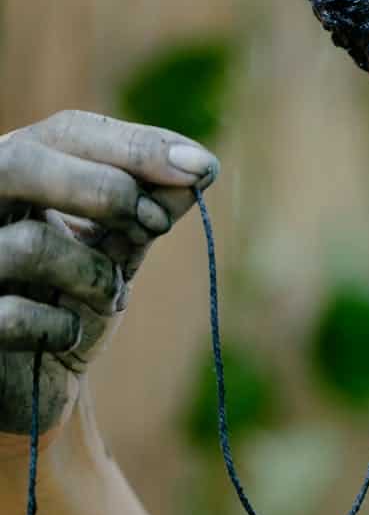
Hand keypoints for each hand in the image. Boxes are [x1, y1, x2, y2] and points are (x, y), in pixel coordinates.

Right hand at [0, 110, 218, 446]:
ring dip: (96, 275)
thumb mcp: (114, 250)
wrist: (22, 382)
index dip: (137, 146)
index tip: (203, 168)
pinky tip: (66, 335)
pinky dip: (62, 328)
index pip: (67, 132)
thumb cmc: (65, 300)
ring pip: (32, 244)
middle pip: (22, 163)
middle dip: (106, 190)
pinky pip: (15, 316)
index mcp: (11, 173)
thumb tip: (201, 169)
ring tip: (109, 296)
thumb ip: (148, 210)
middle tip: (155, 224)